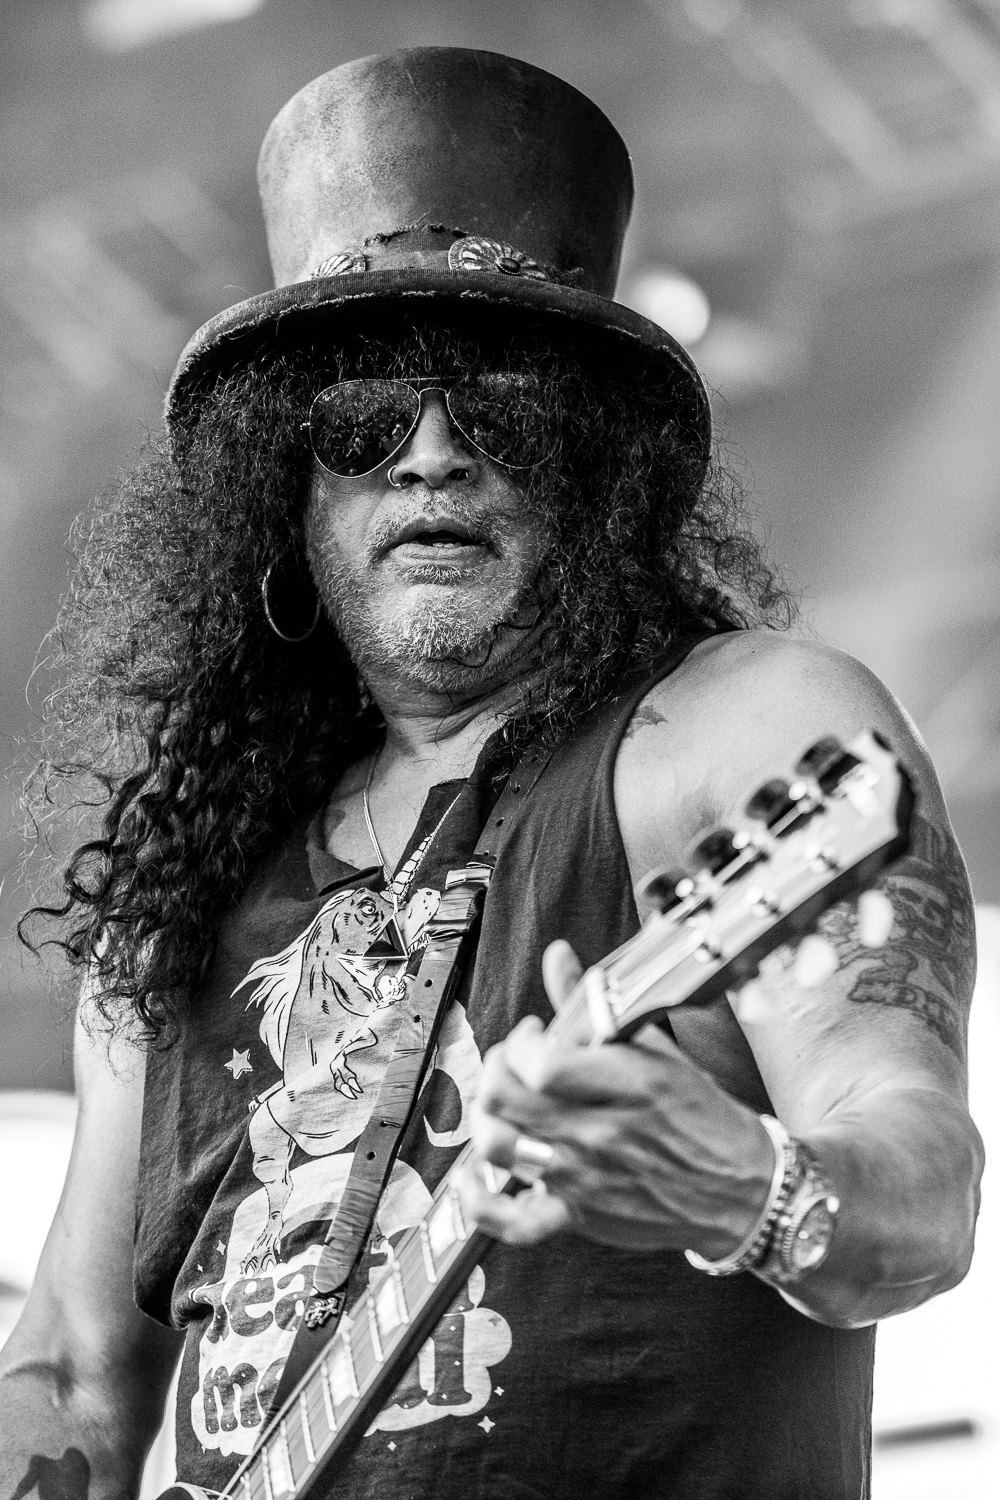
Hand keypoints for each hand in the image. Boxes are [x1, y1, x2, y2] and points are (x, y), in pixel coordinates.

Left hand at [459, 940, 774, 1250]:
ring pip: (499, 1146)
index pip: (541, 1063)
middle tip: (514, 1064)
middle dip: (497, 1068)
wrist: (740, 1189)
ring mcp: (586, 1178)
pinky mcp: (579, 1216)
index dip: (522, 1042)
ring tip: (503, 1106)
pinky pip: (511, 1221)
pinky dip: (480, 1200)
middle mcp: (601, 1132)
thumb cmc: (701, 1118)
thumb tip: (558, 958)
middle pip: (506, 1098)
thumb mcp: (657, 1049)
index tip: (534, 1035)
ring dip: (486, 1119)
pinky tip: (477, 1176)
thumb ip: (595, 1003)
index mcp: (627, 1084)